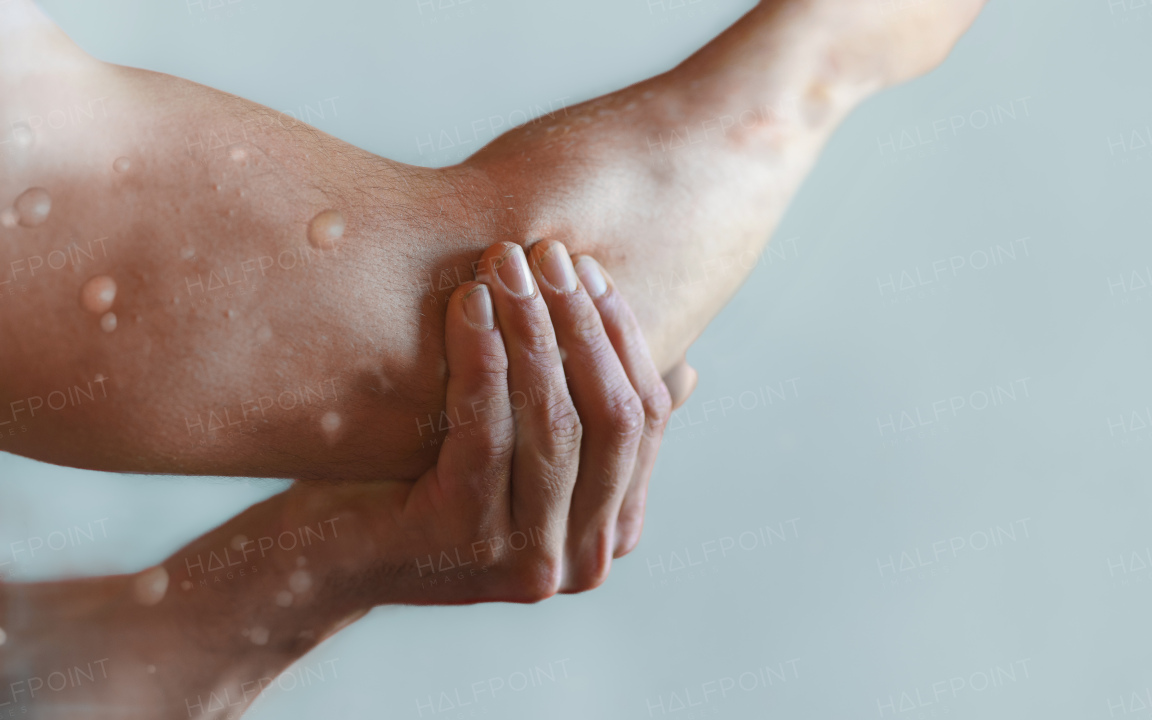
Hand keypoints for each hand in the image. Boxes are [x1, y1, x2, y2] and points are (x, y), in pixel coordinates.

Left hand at [287, 241, 672, 603]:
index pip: (645, 421)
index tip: (590, 269)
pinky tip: (468, 305)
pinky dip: (482, 360)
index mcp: (612, 531)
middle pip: (611, 421)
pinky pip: (486, 435)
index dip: (623, 338)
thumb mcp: (526, 444)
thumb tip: (686, 368)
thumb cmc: (430, 479)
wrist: (327, 548)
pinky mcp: (466, 545)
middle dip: (582, 325)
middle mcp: (583, 558)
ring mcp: (529, 559)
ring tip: (506, 263)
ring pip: (553, 425)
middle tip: (549, 254)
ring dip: (534, 331)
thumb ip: (594, 418)